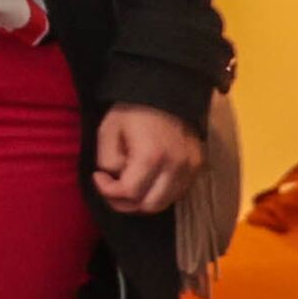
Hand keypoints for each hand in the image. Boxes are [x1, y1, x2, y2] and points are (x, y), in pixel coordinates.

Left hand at [93, 101, 204, 215]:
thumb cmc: (131, 111)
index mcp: (151, 156)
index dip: (107, 191)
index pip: (129, 193)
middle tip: (112, 189)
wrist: (165, 92)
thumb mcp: (107, 131)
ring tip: (129, 184)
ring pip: (166, 203)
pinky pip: (178, 192)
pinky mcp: (199, 167)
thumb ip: (108, 161)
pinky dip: (160, 193)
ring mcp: (191, 168)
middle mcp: (176, 167)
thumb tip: (115, 179)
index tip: (98, 176)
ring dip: (143, 200)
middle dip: (125, 203)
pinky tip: (147, 180)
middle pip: (149, 206)